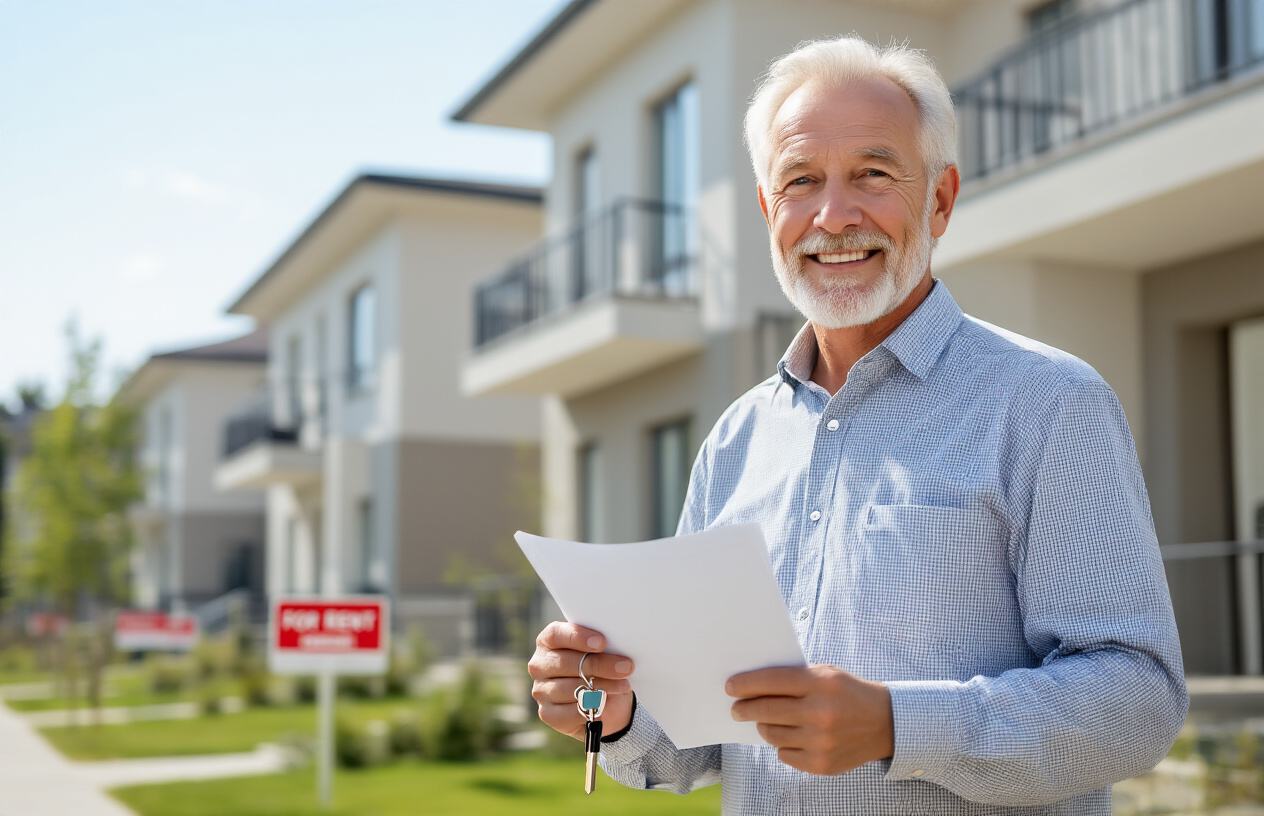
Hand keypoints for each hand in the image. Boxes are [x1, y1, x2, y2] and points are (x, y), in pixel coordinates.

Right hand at [528, 621, 634, 739]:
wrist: (605, 701)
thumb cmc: (601, 668)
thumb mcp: (602, 652)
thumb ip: (601, 646)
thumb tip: (617, 645)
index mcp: (548, 641)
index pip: (556, 634)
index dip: (578, 637)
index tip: (602, 642)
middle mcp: (540, 665)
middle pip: (567, 662)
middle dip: (600, 665)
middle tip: (626, 667)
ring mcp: (541, 690)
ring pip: (572, 688)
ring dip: (602, 687)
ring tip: (622, 685)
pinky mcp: (547, 713)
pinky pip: (571, 711)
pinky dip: (592, 708)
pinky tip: (604, 704)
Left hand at [727, 664, 893, 774]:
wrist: (884, 723)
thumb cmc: (847, 693)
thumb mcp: (825, 674)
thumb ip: (793, 678)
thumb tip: (752, 687)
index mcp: (820, 683)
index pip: (771, 681)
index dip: (746, 684)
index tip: (730, 687)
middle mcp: (820, 712)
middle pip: (767, 710)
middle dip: (745, 708)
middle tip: (736, 709)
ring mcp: (821, 741)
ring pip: (772, 734)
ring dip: (764, 726)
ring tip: (765, 721)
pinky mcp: (822, 764)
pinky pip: (785, 754)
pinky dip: (783, 745)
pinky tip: (792, 736)